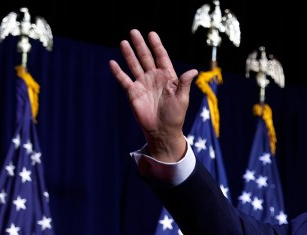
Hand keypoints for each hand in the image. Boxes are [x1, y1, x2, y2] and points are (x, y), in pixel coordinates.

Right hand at [109, 29, 196, 161]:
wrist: (162, 131)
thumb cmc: (175, 116)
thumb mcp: (182, 99)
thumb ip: (184, 83)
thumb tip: (193, 71)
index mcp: (167, 77)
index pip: (161, 57)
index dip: (156, 45)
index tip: (151, 34)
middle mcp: (154, 77)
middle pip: (146, 57)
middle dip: (140, 45)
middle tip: (133, 31)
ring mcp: (143, 84)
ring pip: (134, 65)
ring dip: (129, 54)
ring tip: (123, 42)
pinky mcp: (133, 93)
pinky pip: (124, 80)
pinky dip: (118, 72)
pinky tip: (113, 63)